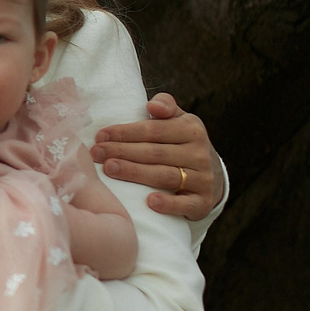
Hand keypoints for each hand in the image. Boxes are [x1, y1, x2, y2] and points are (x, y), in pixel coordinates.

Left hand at [92, 92, 224, 219]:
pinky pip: (185, 204)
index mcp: (192, 129)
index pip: (154, 130)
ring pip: (165, 176)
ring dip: (135, 173)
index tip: (100, 136)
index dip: (125, 132)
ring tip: (110, 169)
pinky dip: (168, 203)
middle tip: (96, 153)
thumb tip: (152, 106)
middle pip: (155, 153)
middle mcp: (199, 153)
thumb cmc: (183, 145)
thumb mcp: (179, 122)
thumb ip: (166, 108)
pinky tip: (149, 201)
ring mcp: (203, 179)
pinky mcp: (202, 202)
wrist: (212, 178)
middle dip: (123, 152)